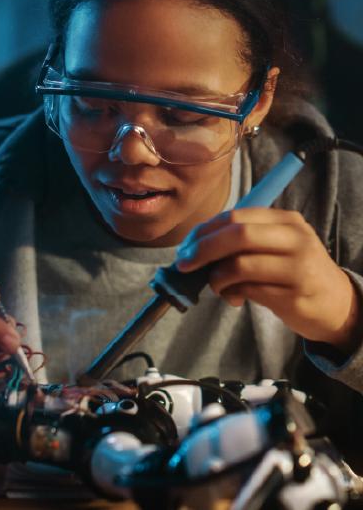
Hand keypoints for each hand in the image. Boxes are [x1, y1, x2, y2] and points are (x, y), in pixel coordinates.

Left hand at [175, 208, 360, 352]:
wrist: (336, 305)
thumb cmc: (295, 272)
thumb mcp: (278, 246)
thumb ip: (243, 241)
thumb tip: (194, 247)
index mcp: (286, 220)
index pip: (236, 216)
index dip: (204, 231)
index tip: (187, 246)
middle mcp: (295, 239)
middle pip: (237, 234)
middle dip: (203, 249)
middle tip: (185, 264)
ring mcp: (297, 268)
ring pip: (239, 265)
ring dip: (216, 278)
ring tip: (218, 287)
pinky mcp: (293, 296)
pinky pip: (247, 290)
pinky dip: (230, 294)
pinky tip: (234, 298)